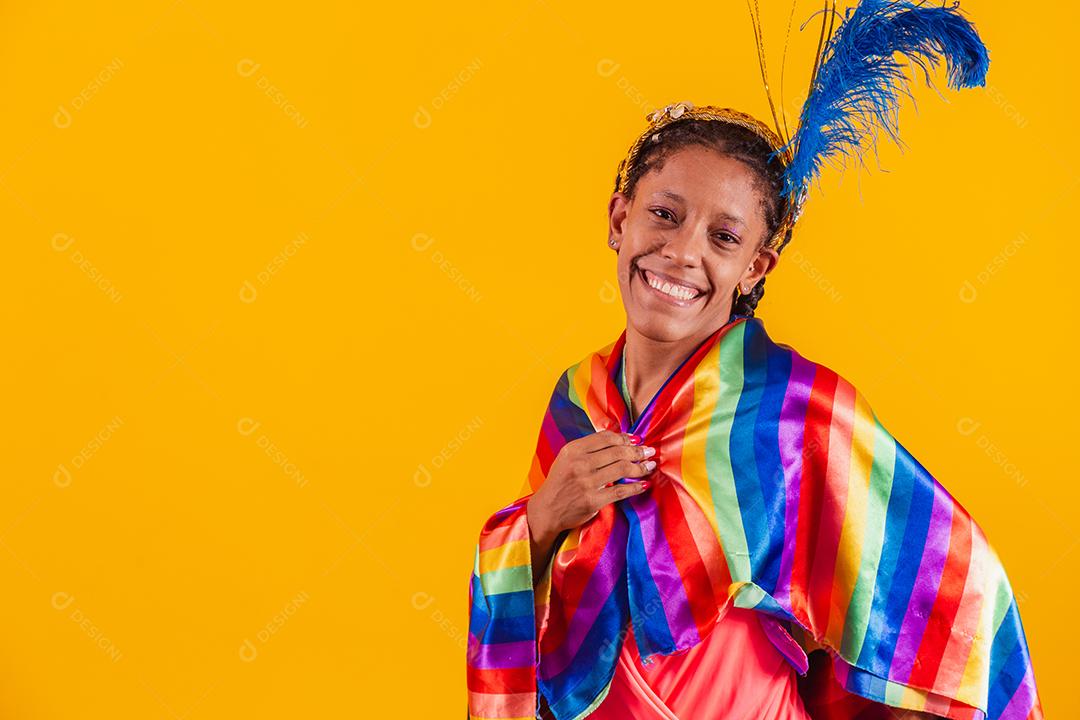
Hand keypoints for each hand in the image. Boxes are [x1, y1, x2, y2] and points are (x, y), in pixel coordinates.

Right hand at [526, 430, 656, 543]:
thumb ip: (588, 448)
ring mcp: (586, 483)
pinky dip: (635, 487)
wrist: (546, 510)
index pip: (606, 438)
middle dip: (638, 451)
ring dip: (641, 466)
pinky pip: (621, 491)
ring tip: (650, 466)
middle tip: (649, 452)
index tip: (636, 440)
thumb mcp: (567, 459)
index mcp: (573, 450)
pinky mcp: (593, 500)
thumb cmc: (560, 483)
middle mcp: (579, 464)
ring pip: (622, 468)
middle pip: (617, 451)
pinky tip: (644, 484)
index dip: (625, 437)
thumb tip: (619, 438)